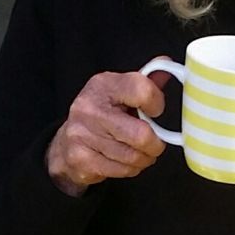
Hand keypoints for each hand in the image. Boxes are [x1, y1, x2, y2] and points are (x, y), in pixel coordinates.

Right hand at [45, 66, 171, 195]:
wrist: (66, 141)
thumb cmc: (103, 114)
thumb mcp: (121, 91)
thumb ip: (145, 81)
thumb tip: (168, 64)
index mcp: (104, 84)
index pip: (142, 90)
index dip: (157, 104)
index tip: (155, 111)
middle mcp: (89, 107)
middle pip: (141, 134)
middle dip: (156, 144)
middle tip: (155, 143)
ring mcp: (82, 134)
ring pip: (133, 156)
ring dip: (145, 158)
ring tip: (141, 152)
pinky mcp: (80, 158)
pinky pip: (122, 170)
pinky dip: (131, 169)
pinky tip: (126, 161)